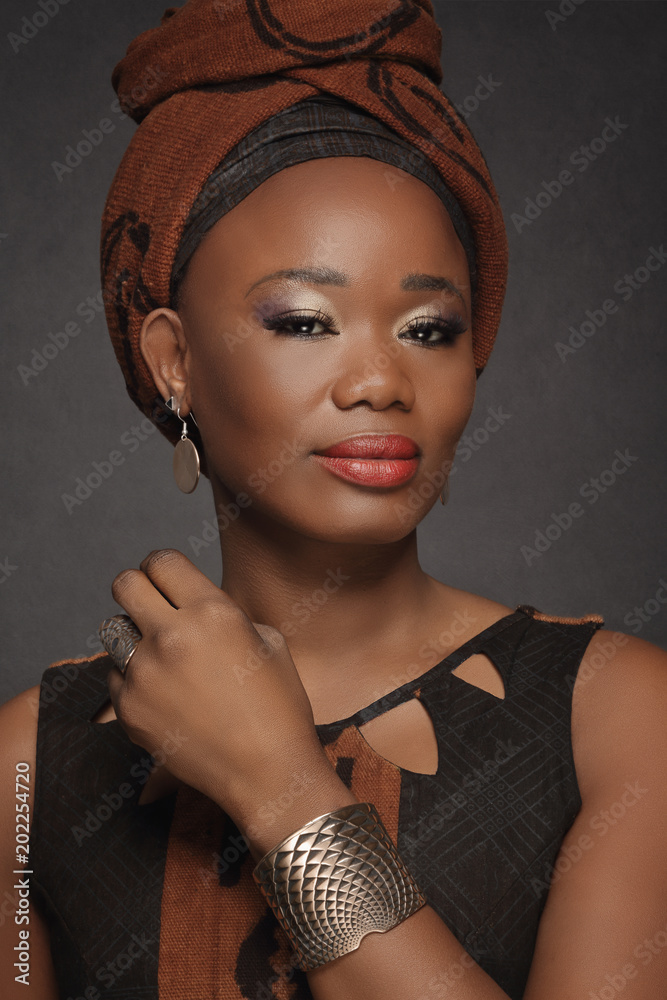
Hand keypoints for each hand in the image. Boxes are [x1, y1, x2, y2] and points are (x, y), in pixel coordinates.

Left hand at [106, 548, 334, 839]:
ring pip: (113, 630)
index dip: (164, 567)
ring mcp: (144, 675)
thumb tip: (191, 604)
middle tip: (154, 607)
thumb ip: (224, 612)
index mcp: (213, 612)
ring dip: (133, 634)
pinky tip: (164, 695)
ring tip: (160, 656)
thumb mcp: (268, 640)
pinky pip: (115, 676)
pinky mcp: (128, 710)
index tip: (168, 580)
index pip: (162, 561)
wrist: (268, 772)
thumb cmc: (279, 705)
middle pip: (125, 583)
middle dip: (139, 589)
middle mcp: (172, 637)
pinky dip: (133, 679)